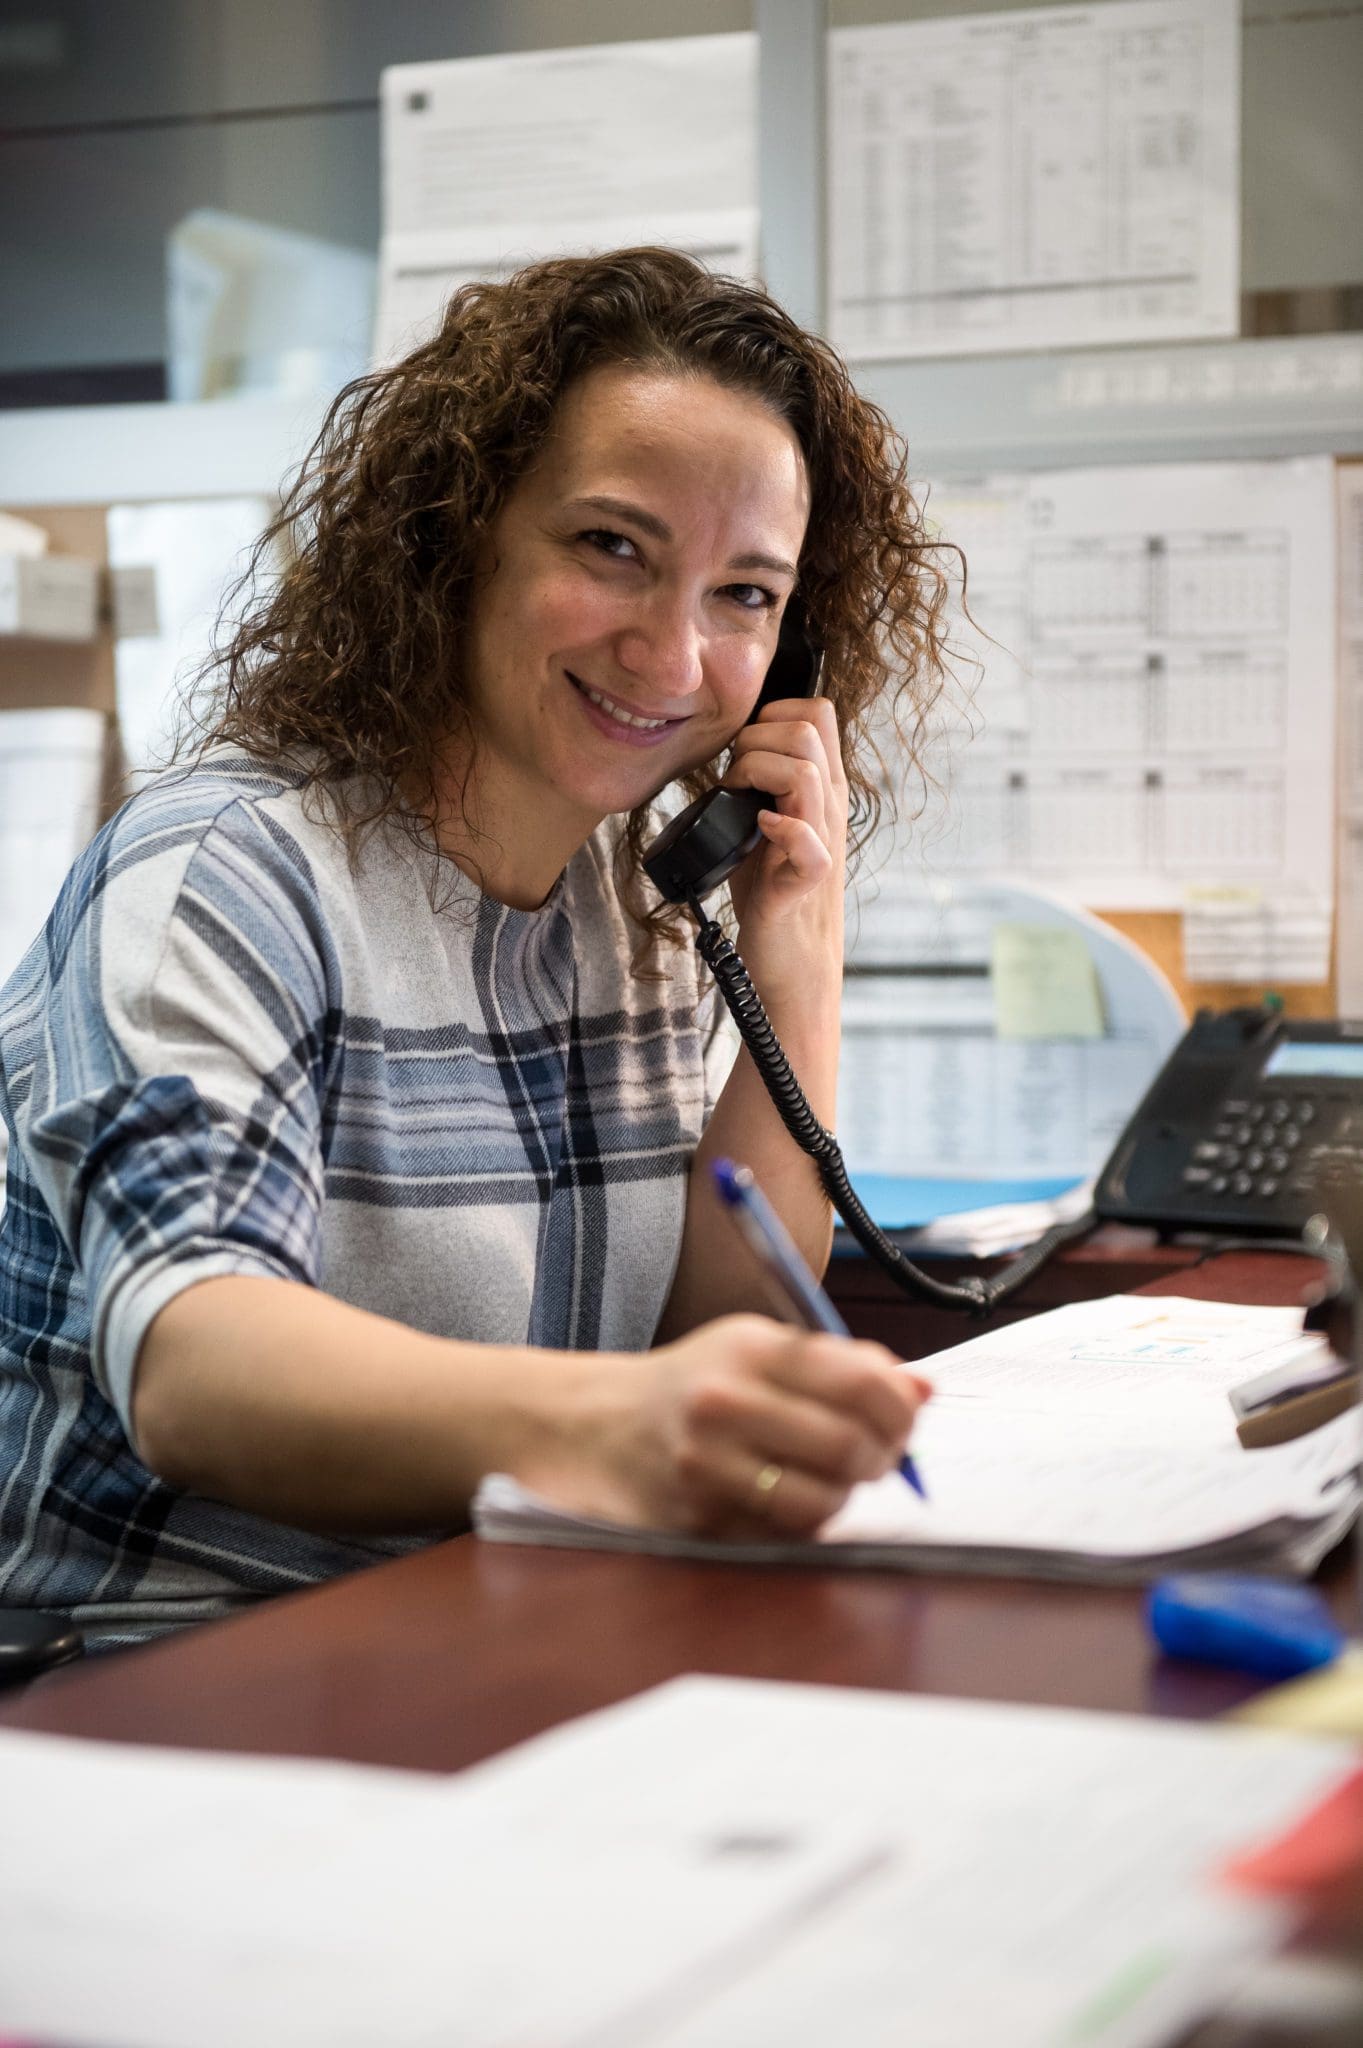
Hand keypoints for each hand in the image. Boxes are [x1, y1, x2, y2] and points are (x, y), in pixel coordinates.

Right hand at [525, 1315, 927, 1540]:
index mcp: (750, 1349)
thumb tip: (923, 1390)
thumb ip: (843, 1365)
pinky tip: (786, 1496)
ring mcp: (708, 1467)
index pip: (860, 1382)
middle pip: (848, 1447)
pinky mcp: (700, 1520)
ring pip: (823, 1501)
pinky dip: (802, 1520)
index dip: (900, 1410)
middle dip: (881, 1458)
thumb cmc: (695, 1385)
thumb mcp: (759, 1349)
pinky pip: (785, 1534)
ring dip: (843, 1496)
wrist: (597, 1428)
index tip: (905, 1419)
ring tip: (830, 1477)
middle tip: (879, 1457)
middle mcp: (725, 1403)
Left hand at [723, 696, 847, 1004]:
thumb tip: (724, 746)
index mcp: (820, 786)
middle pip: (809, 728)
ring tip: (740, 801)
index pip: (817, 712)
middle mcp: (828, 805)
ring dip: (759, 774)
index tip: (744, 746)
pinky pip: (810, 844)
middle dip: (755, 739)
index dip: (773, 713)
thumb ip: (758, 781)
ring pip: (807, 772)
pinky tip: (761, 830)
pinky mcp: (807, 879)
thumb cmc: (770, 886)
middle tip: (734, 777)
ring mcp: (822, 839)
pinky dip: (783, 830)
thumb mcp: (765, 817)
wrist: (790, 954)